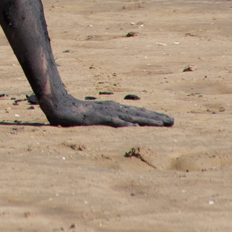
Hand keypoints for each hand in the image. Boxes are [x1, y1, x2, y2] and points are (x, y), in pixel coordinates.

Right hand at [44, 97, 173, 126]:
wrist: (58, 105)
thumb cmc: (76, 112)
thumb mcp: (96, 116)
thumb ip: (109, 118)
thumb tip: (124, 124)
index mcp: (114, 108)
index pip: (138, 113)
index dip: (154, 116)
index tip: (168, 120)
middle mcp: (113, 108)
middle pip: (139, 113)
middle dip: (156, 117)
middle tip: (173, 121)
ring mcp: (106, 112)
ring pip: (131, 116)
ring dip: (147, 120)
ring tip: (162, 123)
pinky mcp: (96, 117)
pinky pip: (113, 121)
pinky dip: (125, 123)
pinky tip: (135, 126)